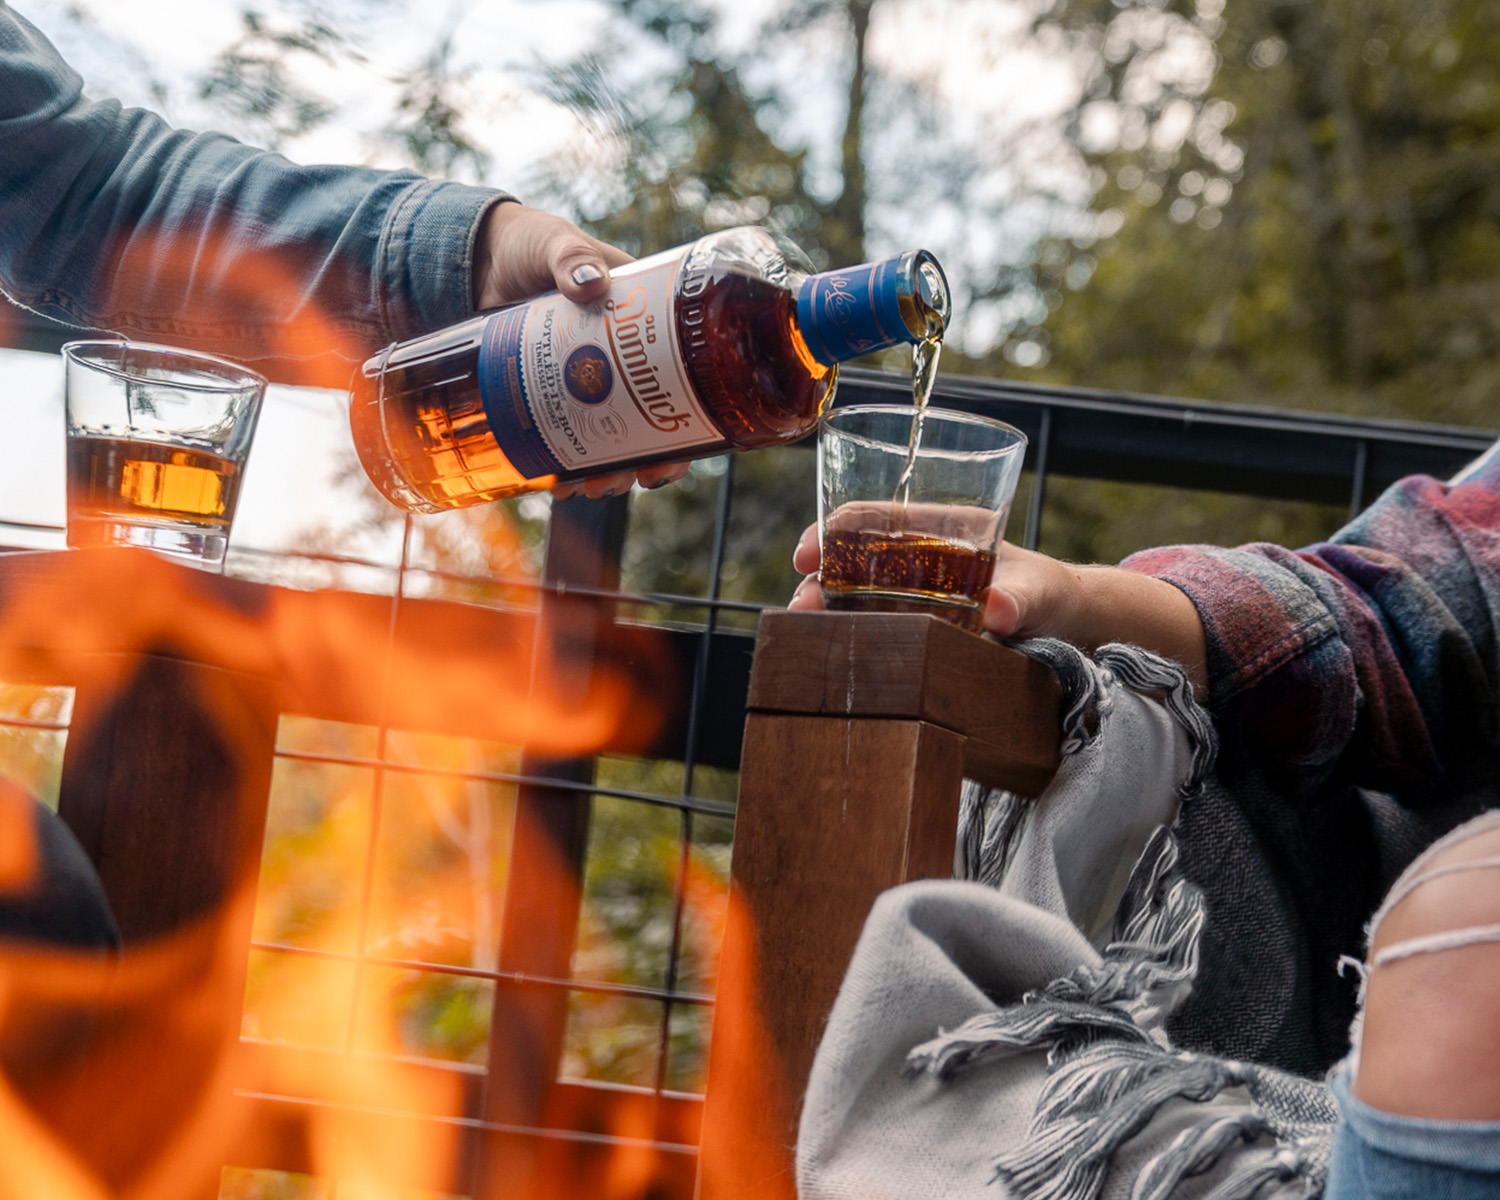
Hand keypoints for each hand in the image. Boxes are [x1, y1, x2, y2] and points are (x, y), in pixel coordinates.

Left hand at [473, 201, 688, 498]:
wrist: (475, 257)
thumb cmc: (528, 243)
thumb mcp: (555, 243)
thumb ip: (571, 257)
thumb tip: (588, 283)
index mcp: (639, 323)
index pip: (679, 375)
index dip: (685, 418)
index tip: (678, 448)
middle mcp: (618, 359)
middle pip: (646, 420)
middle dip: (643, 459)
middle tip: (628, 478)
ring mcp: (582, 380)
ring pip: (606, 435)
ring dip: (603, 469)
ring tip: (587, 487)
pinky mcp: (544, 393)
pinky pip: (562, 434)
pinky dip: (560, 462)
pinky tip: (554, 482)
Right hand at [789, 521, 1209, 697]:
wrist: (1070, 629)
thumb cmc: (1053, 594)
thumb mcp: (1041, 591)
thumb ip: (1022, 598)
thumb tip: (999, 611)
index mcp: (941, 527)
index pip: (873, 515)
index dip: (832, 529)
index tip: (807, 553)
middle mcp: (918, 557)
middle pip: (852, 558)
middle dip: (819, 578)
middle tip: (802, 607)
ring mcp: (913, 594)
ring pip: (855, 594)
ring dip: (828, 610)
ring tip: (811, 633)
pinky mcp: (916, 627)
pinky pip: (874, 625)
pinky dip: (851, 634)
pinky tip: (836, 653)